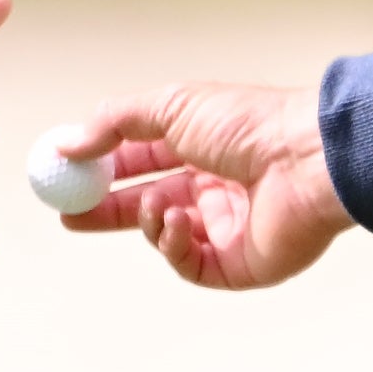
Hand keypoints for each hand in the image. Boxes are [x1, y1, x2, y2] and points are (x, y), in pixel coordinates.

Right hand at [39, 79, 353, 290]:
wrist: (306, 159)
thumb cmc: (248, 124)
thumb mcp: (170, 106)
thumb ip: (114, 124)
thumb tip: (67, 144)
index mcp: (204, 144)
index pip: (143, 160)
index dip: (104, 169)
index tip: (66, 174)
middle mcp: (216, 185)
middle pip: (148, 203)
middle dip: (107, 209)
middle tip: (69, 213)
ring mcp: (230, 226)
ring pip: (166, 235)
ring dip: (148, 220)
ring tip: (154, 205)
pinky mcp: (241, 264)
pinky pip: (192, 264)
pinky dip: (174, 244)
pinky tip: (177, 221)